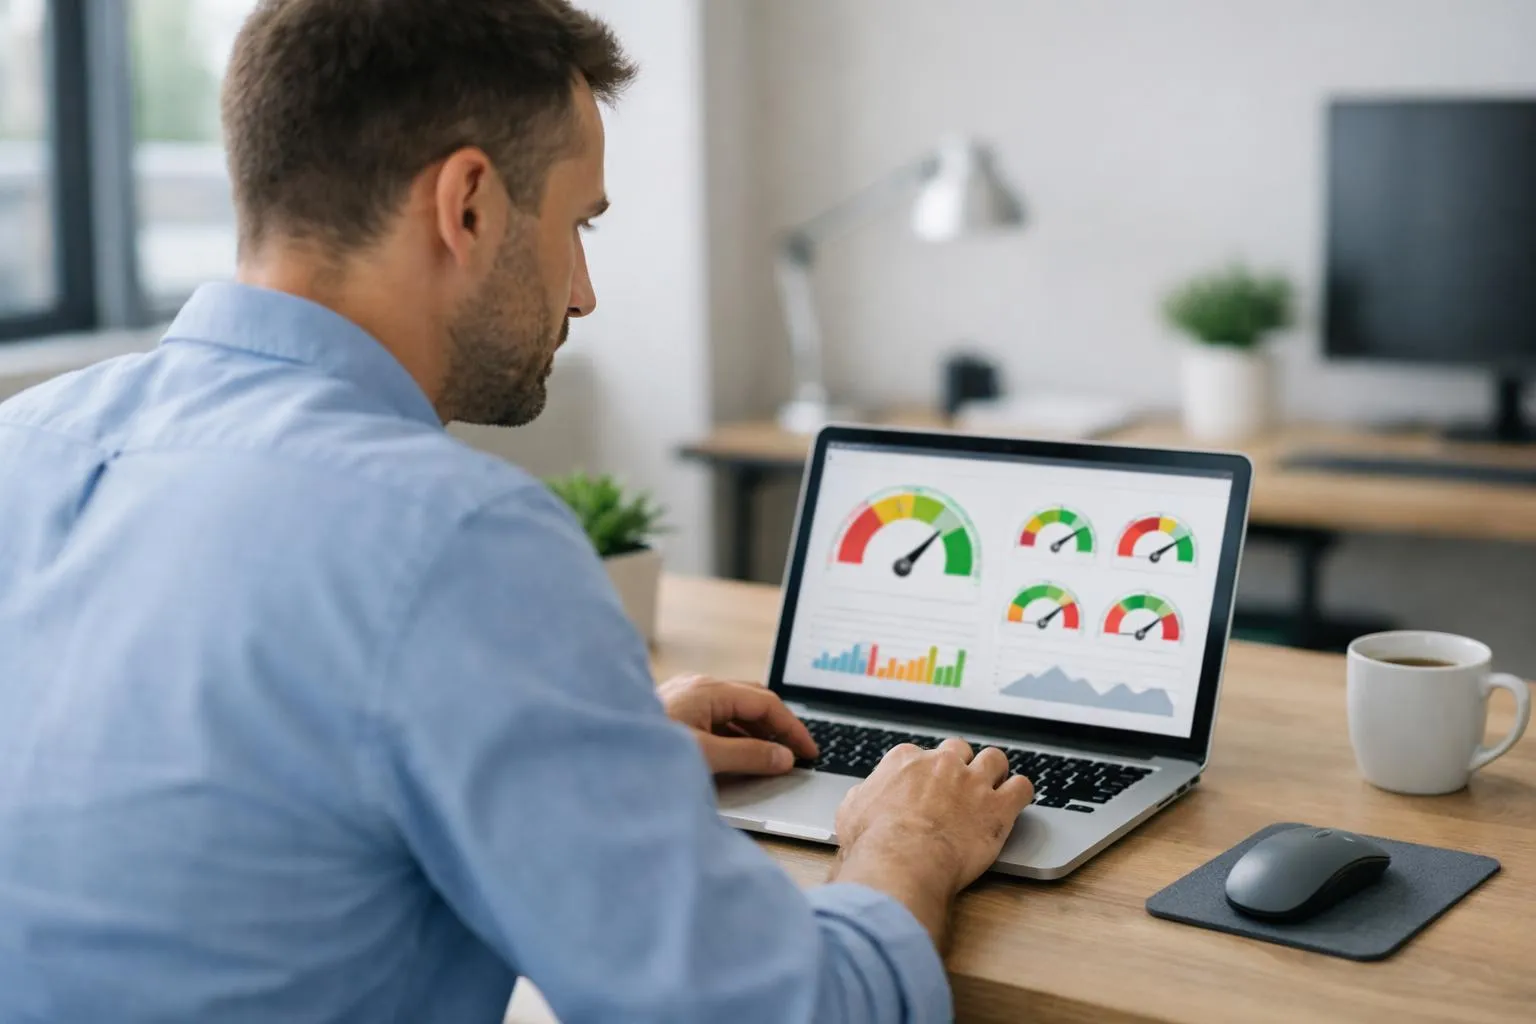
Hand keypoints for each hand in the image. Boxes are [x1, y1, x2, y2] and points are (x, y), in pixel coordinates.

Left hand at [658, 674, 818, 776]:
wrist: (601, 752)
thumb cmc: (649, 750)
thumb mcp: (706, 757)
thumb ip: (749, 756)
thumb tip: (783, 758)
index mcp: (710, 690)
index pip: (766, 703)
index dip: (793, 728)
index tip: (809, 751)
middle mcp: (699, 687)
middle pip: (752, 701)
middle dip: (777, 726)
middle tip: (796, 753)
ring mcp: (686, 698)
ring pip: (733, 712)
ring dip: (755, 734)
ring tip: (772, 759)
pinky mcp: (675, 713)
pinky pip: (715, 720)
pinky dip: (734, 737)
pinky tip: (738, 757)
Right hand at [830, 739, 1033, 947]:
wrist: (902, 860)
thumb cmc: (873, 841)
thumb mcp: (850, 813)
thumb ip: (861, 797)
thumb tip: (862, 796)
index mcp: (906, 761)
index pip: (921, 755)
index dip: (925, 773)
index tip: (927, 787)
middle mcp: (941, 764)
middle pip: (959, 750)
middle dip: (961, 765)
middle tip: (960, 787)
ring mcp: (972, 782)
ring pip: (995, 759)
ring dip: (995, 772)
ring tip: (994, 787)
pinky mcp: (998, 806)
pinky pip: (1022, 787)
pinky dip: (1020, 793)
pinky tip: (1016, 801)